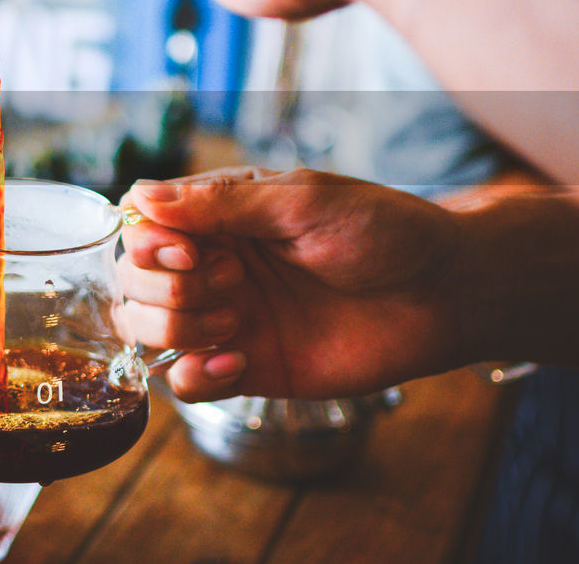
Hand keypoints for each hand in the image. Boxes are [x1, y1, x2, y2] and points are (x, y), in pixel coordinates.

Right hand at [119, 168, 468, 401]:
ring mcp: (226, 317)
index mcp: (221, 216)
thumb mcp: (302, 202)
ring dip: (176, 328)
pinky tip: (237, 361)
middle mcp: (212, 265)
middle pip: (133, 281)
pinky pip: (185, 382)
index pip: (142, 226)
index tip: (188, 251)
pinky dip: (195, 376)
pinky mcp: (247, 367)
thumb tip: (139, 196)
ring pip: (147, 330)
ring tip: (233, 322)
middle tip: (232, 281)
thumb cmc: (383, 231)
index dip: (148, 242)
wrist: (445, 294)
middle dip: (167, 288)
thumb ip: (221, 204)